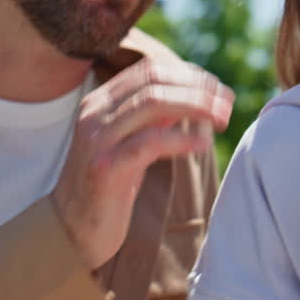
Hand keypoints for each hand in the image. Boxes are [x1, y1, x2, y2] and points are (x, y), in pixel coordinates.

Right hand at [51, 59, 232, 270]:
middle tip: (228, 103)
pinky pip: (150, 142)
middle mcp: (95, 113)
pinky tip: (203, 144)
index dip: (190, 75)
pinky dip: (182, 139)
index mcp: (100, 102)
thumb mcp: (131, 143)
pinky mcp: (105, 167)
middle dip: (198, 88)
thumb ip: (154, 118)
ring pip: (153, 102)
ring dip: (196, 106)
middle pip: (155, 81)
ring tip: (223, 118)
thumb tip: (192, 96)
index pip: (150, 70)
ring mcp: (98, 138)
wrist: (71, 230)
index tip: (219, 90)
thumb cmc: (108, 187)